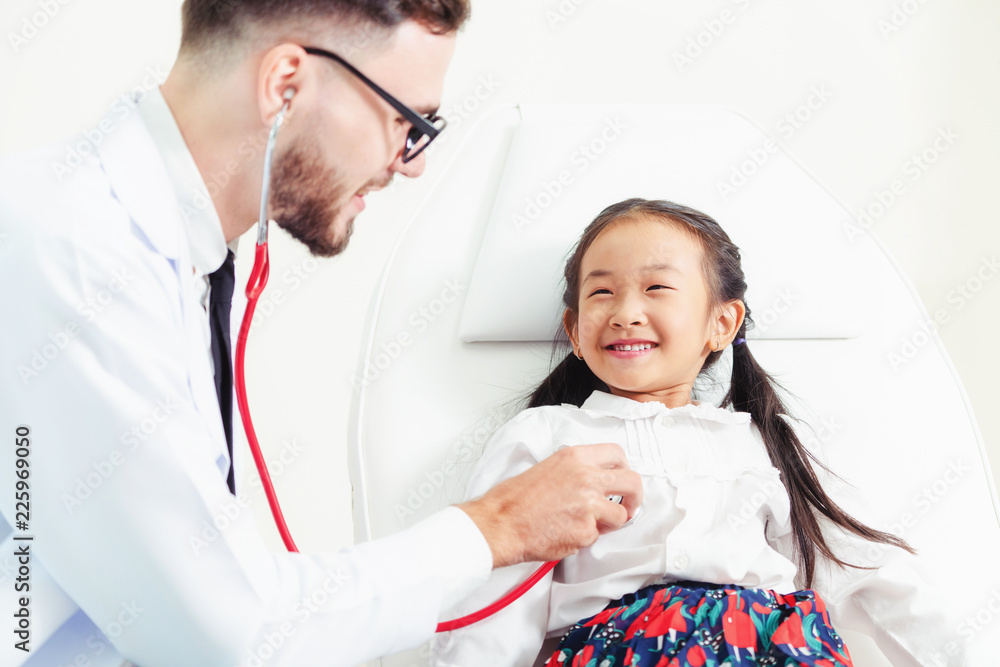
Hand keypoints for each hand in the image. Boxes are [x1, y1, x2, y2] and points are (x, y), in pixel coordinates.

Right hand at [457, 443, 642, 567]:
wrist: (501, 523)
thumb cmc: (515, 499)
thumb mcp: (548, 467)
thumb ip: (576, 470)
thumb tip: (596, 479)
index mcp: (575, 457)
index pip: (617, 454)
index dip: (624, 468)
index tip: (622, 479)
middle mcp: (586, 477)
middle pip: (632, 482)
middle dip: (635, 497)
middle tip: (629, 505)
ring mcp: (589, 505)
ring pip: (620, 515)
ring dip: (609, 523)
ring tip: (587, 524)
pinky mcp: (586, 531)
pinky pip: (597, 536)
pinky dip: (585, 538)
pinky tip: (566, 533)